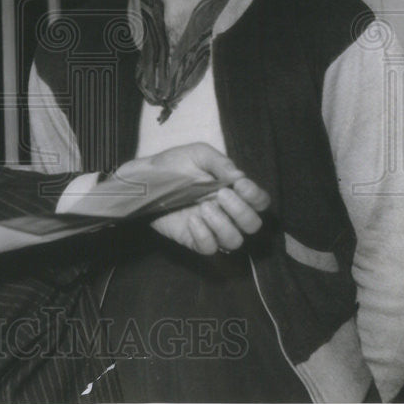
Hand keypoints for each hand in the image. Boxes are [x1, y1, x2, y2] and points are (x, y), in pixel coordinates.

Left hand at [118, 142, 270, 254]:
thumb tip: (240, 177)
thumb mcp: (198, 154)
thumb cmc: (174, 164)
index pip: (260, 202)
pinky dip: (205, 236)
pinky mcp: (193, 239)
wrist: (144, 178)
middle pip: (252, 225)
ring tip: (203, 208)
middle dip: (241, 211)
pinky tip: (192, 220)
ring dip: (223, 225)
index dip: (256, 196)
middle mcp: (226, 212)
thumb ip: (220, 163)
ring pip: (234, 241)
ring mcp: (210, 228)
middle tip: (220, 194)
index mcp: (233, 191)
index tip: (240, 184)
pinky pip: (209, 249)